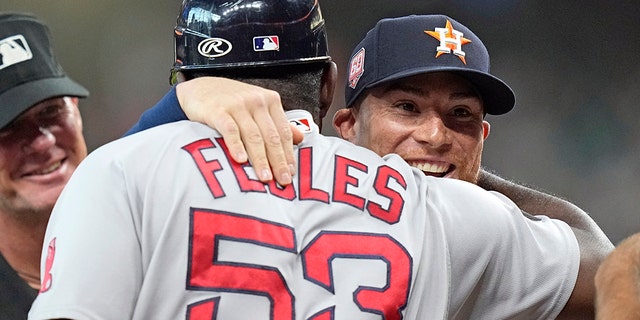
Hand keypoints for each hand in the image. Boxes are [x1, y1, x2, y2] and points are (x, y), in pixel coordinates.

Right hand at [176, 76, 302, 185]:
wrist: (200, 88)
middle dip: (278, 161)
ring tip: (265, 177)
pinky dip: (236, 146)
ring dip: (260, 159)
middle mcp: (257, 101)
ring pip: (253, 136)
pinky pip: (230, 130)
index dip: (289, 154)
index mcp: (270, 101)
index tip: (292, 173)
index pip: (284, 132)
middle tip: (283, 181)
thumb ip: (278, 122)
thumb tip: (301, 138)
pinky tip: (241, 160)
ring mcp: (237, 105)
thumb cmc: (232, 102)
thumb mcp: (258, 107)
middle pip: (271, 136)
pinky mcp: (218, 110)